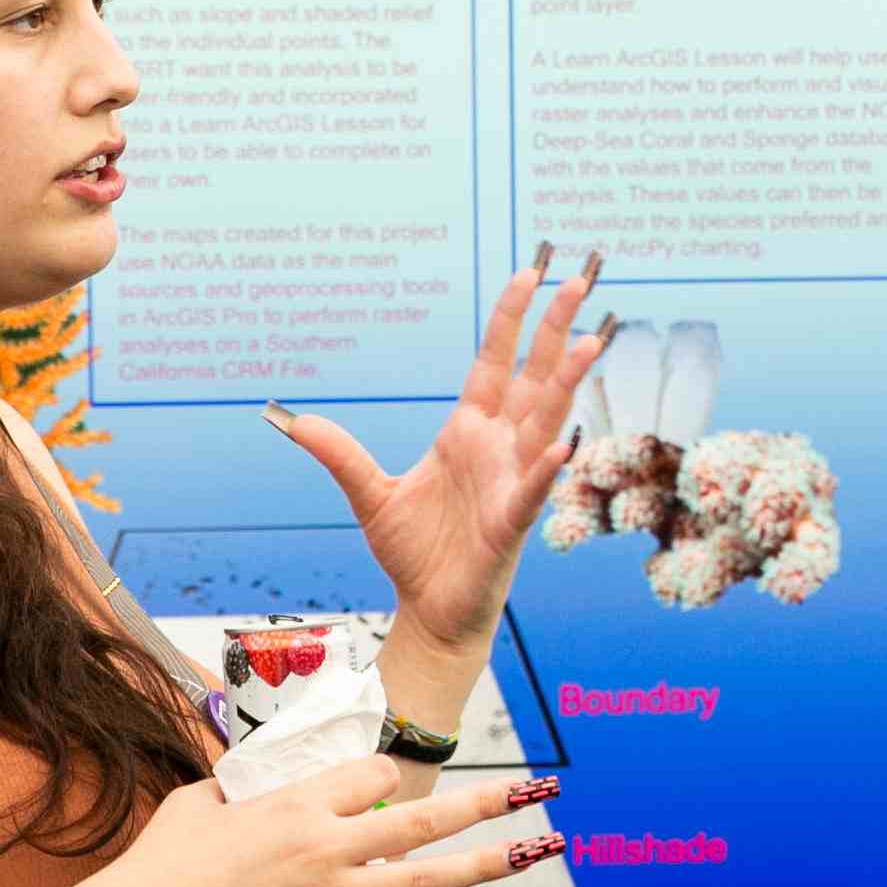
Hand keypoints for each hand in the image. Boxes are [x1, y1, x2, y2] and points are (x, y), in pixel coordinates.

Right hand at [98, 758, 561, 886]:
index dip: (386, 777)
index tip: (387, 784)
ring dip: (488, 861)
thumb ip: (243, 785)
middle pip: (423, 815)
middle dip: (485, 798)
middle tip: (535, 785)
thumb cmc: (163, 862)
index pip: (373, 775)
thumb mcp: (203, 798)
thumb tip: (254, 778)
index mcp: (298, 801)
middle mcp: (326, 846)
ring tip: (538, 847)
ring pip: (427, 877)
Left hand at [267, 255, 602, 658]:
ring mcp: (510, 483)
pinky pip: (532, 492)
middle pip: (534, 377)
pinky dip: (546, 469)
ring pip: (545, 423)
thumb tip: (295, 422)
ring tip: (591, 342)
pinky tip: (562, 446)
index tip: (530, 273)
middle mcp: (498, 448)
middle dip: (556, 329)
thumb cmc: (414, 554)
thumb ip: (341, 456)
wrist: (431, 613)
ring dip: (568, 383)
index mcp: (469, 432)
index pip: (495, 363)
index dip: (512, 319)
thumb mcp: (370, 496)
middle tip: (580, 280)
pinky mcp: (510, 525)